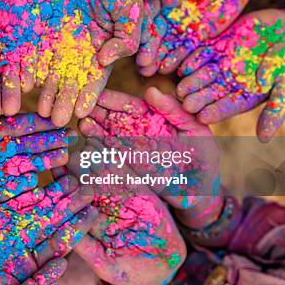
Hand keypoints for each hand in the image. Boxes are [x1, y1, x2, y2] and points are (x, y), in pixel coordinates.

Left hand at [0, 97, 74, 223]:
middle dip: (43, 142)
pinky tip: (39, 182)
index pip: (7, 125)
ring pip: (15, 168)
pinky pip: (2, 194)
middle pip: (18, 147)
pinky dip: (20, 189)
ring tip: (63, 157)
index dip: (31, 123)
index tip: (53, 119)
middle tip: (69, 138)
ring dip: (39, 163)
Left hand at [37, 0, 141, 125]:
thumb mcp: (131, 7)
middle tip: (53, 120)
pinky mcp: (44, 20)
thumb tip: (106, 61)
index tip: (78, 114)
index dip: (87, 95)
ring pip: (51, 67)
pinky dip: (30, 64)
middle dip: (63, 99)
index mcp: (105, 43)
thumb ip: (126, 37)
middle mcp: (81, 43)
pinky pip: (35, 45)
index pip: (96, 76)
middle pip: (71, 78)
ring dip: (45, 89)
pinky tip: (23, 81)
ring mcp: (61, 33)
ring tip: (37, 108)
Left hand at [59, 140, 184, 284]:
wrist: (161, 266)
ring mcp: (115, 195)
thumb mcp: (105, 263)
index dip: (60, 180)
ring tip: (81, 130)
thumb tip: (68, 234)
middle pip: (80, 178)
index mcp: (83, 219)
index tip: (52, 164)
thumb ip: (88, 249)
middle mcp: (96, 204)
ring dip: (91, 150)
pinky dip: (115, 156)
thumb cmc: (129, 272)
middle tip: (63, 138)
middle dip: (72, 158)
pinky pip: (124, 170)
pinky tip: (105, 141)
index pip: (68, 197)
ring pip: (100, 169)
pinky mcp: (136, 189)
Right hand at [79, 87, 222, 226]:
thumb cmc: (204, 158)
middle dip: (95, 112)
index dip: (113, 100)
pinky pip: (108, 161)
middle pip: (111, 119)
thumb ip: (174, 110)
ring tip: (81, 124)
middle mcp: (137, 133)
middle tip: (81, 107)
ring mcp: (129, 152)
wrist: (202, 194)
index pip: (129, 106)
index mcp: (153, 118)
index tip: (97, 95)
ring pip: (105, 138)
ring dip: (92, 130)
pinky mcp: (127, 172)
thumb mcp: (195, 129)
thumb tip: (150, 91)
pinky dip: (96, 154)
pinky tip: (85, 147)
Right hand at [138, 0, 258, 75]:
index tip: (136, 41)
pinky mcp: (193, 36)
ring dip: (156, 60)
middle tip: (142, 65)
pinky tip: (171, 70)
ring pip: (164, 46)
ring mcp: (177, 27)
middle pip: (151, 35)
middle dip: (146, 50)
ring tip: (150, 73)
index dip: (140, 29)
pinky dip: (176, 61)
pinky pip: (184, 50)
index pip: (144, 14)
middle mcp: (162, 13)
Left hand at [177, 10, 284, 141]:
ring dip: (191, 81)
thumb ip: (276, 108)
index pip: (228, 107)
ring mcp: (220, 64)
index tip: (203, 117)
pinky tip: (182, 65)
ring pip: (202, 74)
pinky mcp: (215, 45)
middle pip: (210, 93)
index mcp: (244, 96)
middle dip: (198, 99)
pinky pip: (201, 52)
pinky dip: (192, 58)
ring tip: (181, 88)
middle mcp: (228, 82)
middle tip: (186, 105)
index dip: (216, 112)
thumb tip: (264, 138)